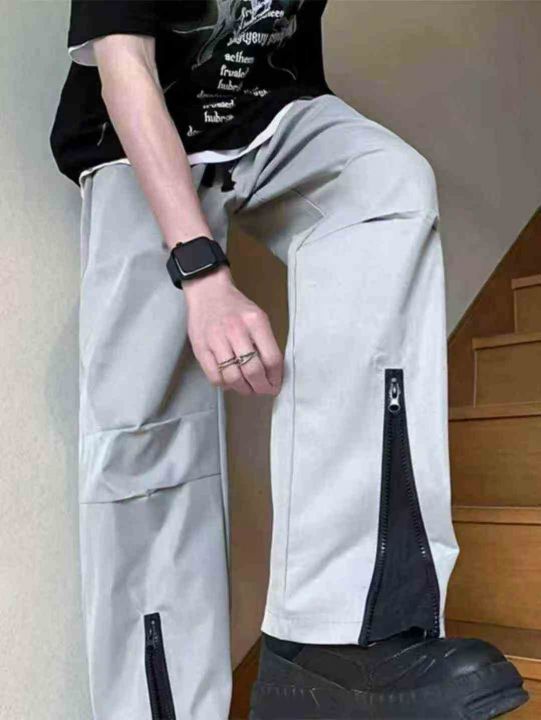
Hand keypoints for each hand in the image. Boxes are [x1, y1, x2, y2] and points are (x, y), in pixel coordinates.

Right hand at [184, 266, 283, 395]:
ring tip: (247, 388)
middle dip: (261, 387)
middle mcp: (235, 330)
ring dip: (243, 389)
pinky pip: (214, 376)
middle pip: (253, 371)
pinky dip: (224, 384)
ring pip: (233, 377)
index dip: (275, 377)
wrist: (207, 292)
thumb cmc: (236, 307)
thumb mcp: (257, 317)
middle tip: (263, 391)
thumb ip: (265, 342)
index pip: (271, 358)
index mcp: (255, 322)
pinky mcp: (200, 348)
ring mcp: (215, 340)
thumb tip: (271, 372)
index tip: (276, 384)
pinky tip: (230, 382)